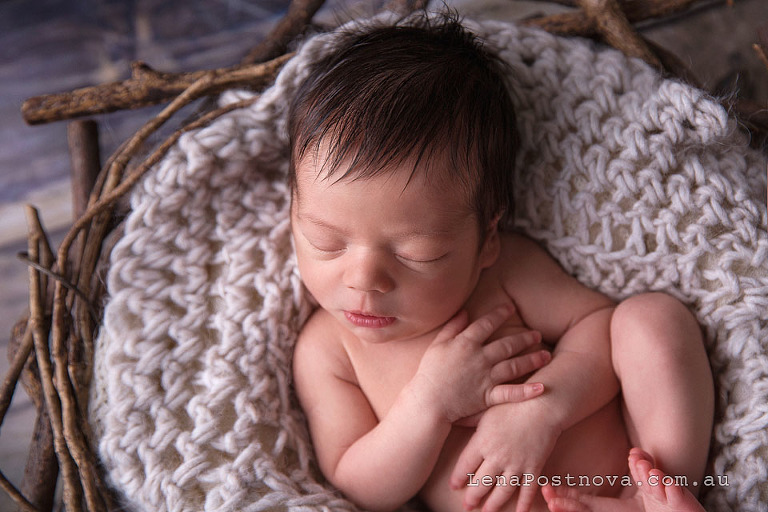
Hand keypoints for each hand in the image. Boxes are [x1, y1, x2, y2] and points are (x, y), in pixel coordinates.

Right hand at [412, 305, 550, 423]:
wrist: (428, 402)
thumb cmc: (429, 373)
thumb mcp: (437, 345)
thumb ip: (452, 327)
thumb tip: (465, 312)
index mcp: (466, 343)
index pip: (486, 324)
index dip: (500, 313)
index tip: (511, 307)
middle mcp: (479, 358)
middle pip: (507, 344)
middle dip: (524, 338)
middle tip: (537, 334)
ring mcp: (485, 378)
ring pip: (514, 366)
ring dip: (532, 359)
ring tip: (546, 355)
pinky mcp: (487, 396)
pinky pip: (510, 393)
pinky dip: (526, 392)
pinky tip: (541, 387)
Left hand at [450, 401, 561, 511]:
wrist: (542, 405)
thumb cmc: (512, 404)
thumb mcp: (487, 410)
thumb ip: (470, 419)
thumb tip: (455, 418)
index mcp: (482, 442)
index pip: (465, 466)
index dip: (458, 478)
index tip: (454, 486)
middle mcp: (497, 457)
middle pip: (481, 483)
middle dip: (473, 497)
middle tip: (467, 506)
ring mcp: (516, 464)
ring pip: (502, 492)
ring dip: (493, 505)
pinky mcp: (534, 467)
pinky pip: (527, 491)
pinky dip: (523, 504)